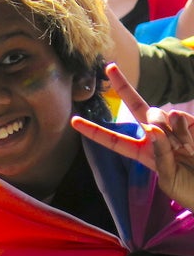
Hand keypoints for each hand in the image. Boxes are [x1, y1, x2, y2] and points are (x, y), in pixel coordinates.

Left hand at [71, 63, 193, 210]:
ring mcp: (172, 127)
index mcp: (141, 153)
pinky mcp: (190, 123)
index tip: (73, 121)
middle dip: (122, 85)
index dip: (94, 130)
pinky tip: (191, 144)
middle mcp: (154, 136)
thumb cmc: (189, 188)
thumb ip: (160, 154)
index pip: (113, 140)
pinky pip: (177, 119)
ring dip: (167, 133)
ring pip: (157, 115)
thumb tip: (154, 128)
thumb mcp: (169, 178)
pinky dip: (183, 132)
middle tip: (110, 66)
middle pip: (135, 106)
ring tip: (184, 151)